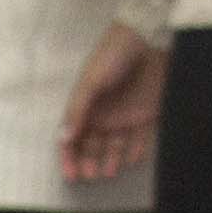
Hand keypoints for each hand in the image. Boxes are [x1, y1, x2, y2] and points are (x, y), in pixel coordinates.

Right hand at [57, 24, 163, 186]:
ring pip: (114, 145)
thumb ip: (78, 110)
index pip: (72, 138)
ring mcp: (124, 115)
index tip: (71, 174)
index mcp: (85, 107)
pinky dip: (136, 149)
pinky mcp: (146, 113)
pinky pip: (140, 137)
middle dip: (89, 162)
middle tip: (91, 174)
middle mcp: (103, 114)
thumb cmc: (113, 55)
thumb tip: (64, 138)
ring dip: (111, 159)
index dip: (69, 156)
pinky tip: (131, 159)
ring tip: (110, 171)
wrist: (148, 38)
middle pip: (92, 146)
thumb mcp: (91, 81)